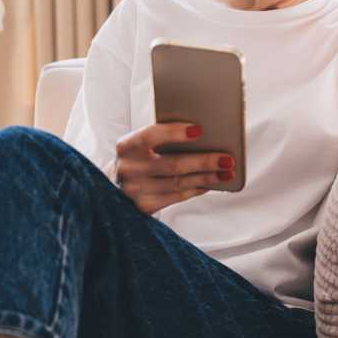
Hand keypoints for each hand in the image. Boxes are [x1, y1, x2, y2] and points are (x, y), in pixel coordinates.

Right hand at [112, 122, 234, 214]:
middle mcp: (128, 170)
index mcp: (125, 146)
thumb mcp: (138, 146)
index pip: (150, 136)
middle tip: (227, 158)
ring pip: (178, 183)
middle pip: (172, 164)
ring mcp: (135, 191)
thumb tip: (200, 134)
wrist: (109, 189)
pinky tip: (210, 183)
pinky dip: (196, 189)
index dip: (174, 133)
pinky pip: (176, 196)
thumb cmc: (135, 159)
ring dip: (206, 177)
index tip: (199, 130)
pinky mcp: (144, 207)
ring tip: (227, 172)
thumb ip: (160, 138)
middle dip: (203, 161)